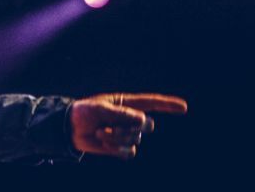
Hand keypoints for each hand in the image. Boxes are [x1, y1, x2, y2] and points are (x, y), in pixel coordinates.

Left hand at [70, 93, 186, 159]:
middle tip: (108, 126)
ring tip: (100, 132)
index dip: (168, 104)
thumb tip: (144, 120)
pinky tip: (104, 142)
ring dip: (116, 138)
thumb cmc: (83, 112)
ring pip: (136, 139)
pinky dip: (115, 149)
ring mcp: (127, 133)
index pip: (151, 103)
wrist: (70, 129)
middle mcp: (130, 118)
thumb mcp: (100, 109)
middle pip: (147, 125)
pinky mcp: (121, 147)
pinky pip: (129, 152)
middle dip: (130, 128)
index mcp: (126, 103)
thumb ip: (122, 113)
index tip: (184, 107)